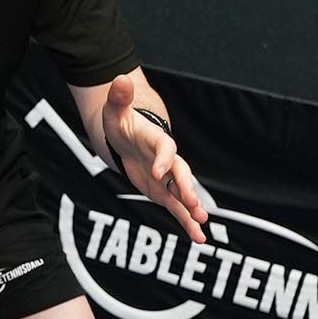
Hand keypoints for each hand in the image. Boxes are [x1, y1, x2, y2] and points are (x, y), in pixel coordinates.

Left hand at [103, 73, 208, 242]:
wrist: (125, 137)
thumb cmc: (120, 122)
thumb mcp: (114, 110)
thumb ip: (119, 98)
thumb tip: (120, 80)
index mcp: (157, 140)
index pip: (165, 148)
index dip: (164, 159)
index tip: (158, 172)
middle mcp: (168, 160)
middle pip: (181, 173)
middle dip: (186, 187)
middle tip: (193, 202)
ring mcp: (168, 178)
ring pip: (183, 194)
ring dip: (192, 208)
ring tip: (203, 224)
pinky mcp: (164, 192)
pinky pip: (178, 209)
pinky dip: (187, 223)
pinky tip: (199, 239)